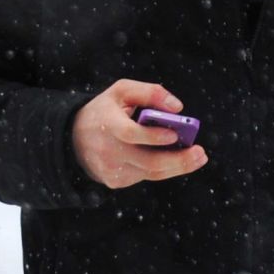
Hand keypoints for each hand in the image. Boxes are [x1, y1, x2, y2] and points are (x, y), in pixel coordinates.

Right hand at [71, 80, 208, 188]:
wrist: (74, 138)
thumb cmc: (105, 111)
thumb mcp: (121, 91)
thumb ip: (149, 92)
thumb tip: (177, 107)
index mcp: (107, 124)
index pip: (130, 134)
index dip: (153, 136)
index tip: (175, 134)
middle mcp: (108, 150)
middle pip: (149, 162)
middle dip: (179, 160)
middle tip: (200, 153)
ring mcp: (111, 169)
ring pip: (152, 173)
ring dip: (178, 166)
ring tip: (197, 157)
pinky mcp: (115, 181)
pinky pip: (145, 176)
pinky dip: (162, 168)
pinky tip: (172, 159)